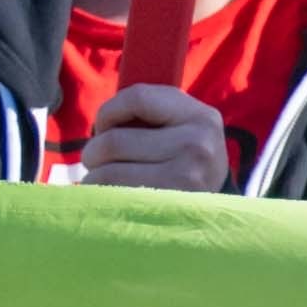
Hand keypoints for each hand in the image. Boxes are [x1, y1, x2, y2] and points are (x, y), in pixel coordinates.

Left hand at [74, 85, 237, 195]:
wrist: (212, 207)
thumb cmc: (183, 158)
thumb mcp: (181, 126)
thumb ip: (149, 112)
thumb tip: (101, 121)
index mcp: (200, 116)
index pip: (137, 97)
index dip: (108, 111)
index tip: (104, 127)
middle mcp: (198, 145)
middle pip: (114, 141)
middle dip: (93, 151)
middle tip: (95, 160)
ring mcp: (186, 179)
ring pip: (108, 172)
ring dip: (93, 177)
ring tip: (101, 179)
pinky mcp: (169, 208)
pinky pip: (114, 198)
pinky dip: (101, 197)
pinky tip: (108, 197)